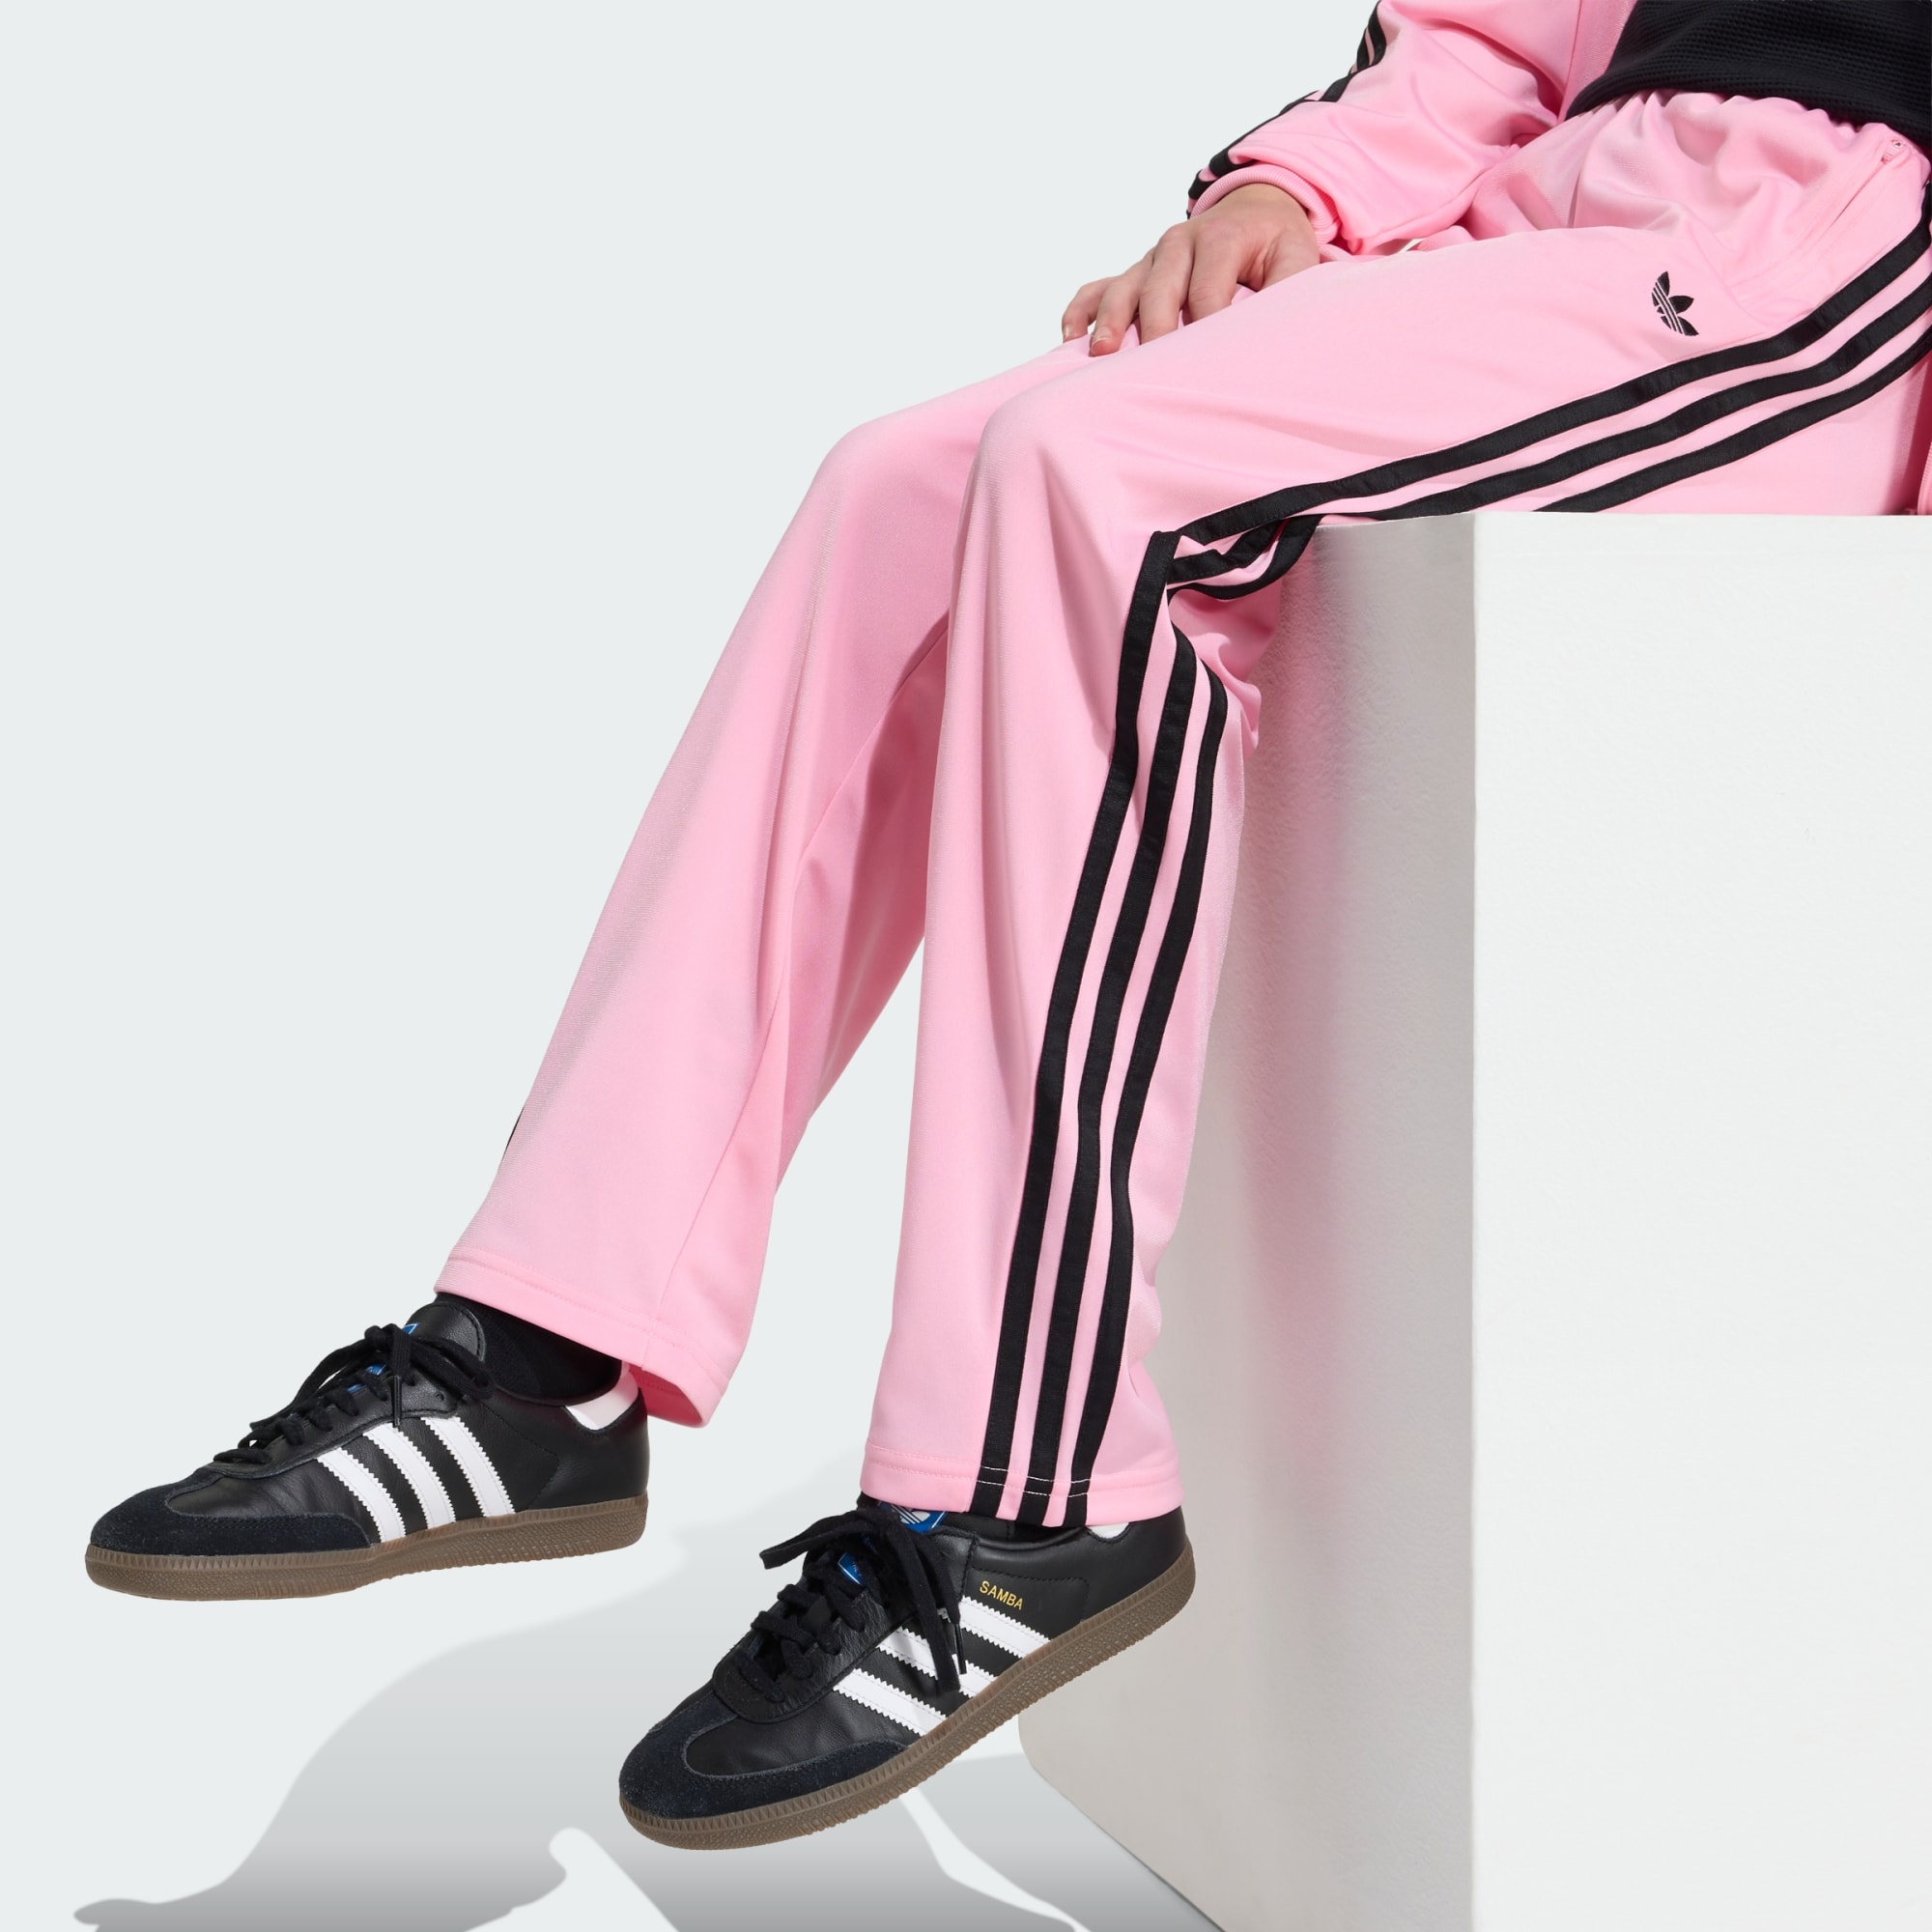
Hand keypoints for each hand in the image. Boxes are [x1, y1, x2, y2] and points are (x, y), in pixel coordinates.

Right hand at [1062, 183, 1321, 355]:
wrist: (1255, 207)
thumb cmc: (1276, 243)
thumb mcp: (1298, 257)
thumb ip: (1291, 287)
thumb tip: (1279, 330)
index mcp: (1220, 236)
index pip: (1206, 291)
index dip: (1204, 331)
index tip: (1206, 369)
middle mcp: (1179, 242)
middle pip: (1159, 291)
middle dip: (1153, 331)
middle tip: (1150, 372)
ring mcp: (1152, 256)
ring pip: (1123, 288)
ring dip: (1110, 321)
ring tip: (1102, 354)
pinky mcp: (1136, 270)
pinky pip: (1098, 287)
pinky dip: (1082, 311)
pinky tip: (1072, 339)